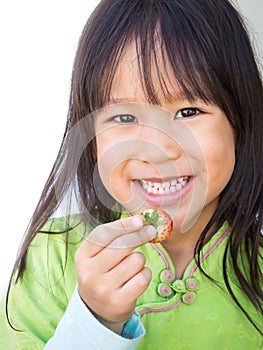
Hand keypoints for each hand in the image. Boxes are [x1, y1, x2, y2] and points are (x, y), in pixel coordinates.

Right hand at [74, 215, 155, 333]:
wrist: (96, 308)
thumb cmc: (101, 272)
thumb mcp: (98, 254)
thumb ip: (114, 236)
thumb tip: (140, 220)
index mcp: (82, 256)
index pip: (104, 233)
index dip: (124, 224)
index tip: (140, 220)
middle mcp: (90, 273)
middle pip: (122, 245)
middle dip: (140, 235)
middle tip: (149, 232)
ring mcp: (104, 289)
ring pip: (136, 260)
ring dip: (140, 259)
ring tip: (133, 265)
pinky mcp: (119, 301)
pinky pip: (143, 277)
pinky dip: (145, 273)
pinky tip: (138, 276)